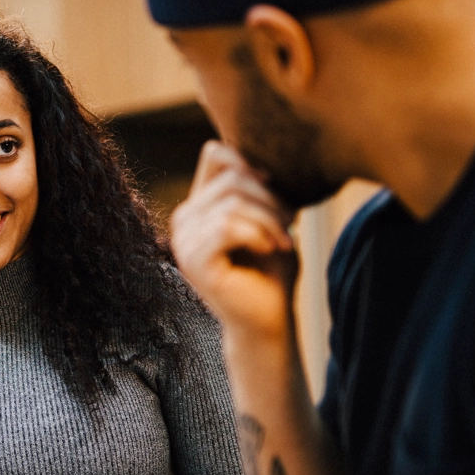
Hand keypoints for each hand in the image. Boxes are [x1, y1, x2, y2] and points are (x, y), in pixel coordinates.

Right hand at [169, 141, 298, 339]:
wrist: (269, 320)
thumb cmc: (271, 270)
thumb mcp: (269, 218)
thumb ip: (258, 187)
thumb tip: (260, 156)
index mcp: (199, 206)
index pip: (216, 154)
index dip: (250, 162)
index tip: (277, 190)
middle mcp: (184, 220)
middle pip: (231, 177)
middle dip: (270, 197)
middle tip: (290, 224)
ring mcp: (184, 241)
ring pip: (231, 202)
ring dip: (269, 219)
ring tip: (284, 239)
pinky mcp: (194, 262)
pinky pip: (226, 227)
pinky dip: (258, 234)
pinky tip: (271, 248)